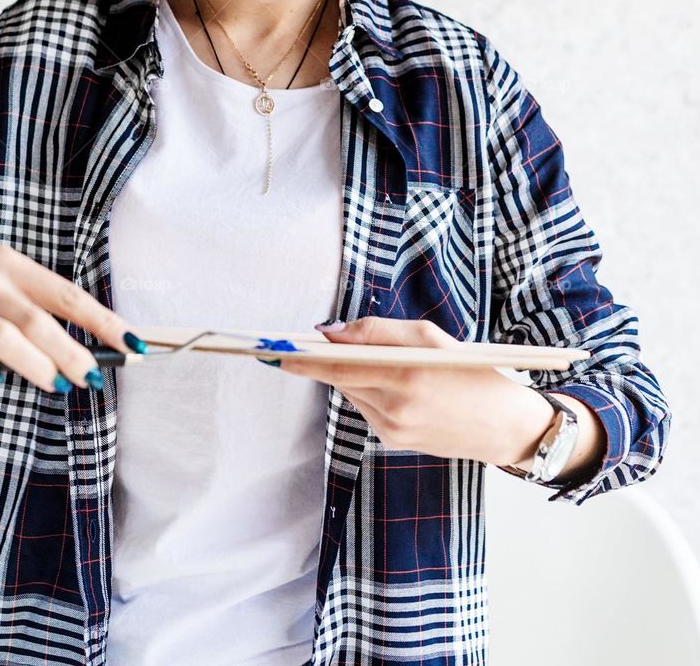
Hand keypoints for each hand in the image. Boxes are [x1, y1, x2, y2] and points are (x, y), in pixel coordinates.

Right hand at [0, 243, 142, 392]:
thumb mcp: (3, 295)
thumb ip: (39, 317)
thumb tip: (91, 354)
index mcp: (12, 265)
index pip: (67, 294)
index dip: (102, 320)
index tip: (132, 343)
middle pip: (36, 318)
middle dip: (71, 350)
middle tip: (91, 376)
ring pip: (3, 335)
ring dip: (35, 363)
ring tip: (57, 384)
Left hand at [278, 315, 540, 465]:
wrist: (502, 426)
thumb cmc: (471, 371)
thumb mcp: (430, 337)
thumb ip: (377, 332)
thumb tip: (330, 332)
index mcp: (406, 377)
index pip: (338, 368)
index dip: (303, 359)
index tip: (274, 349)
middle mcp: (394, 409)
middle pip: (340, 379)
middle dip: (322, 360)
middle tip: (300, 343)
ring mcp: (391, 431)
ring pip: (352, 392)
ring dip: (352, 373)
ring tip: (381, 361)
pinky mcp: (392, 443)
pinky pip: (366, 407)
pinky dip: (369, 390)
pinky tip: (395, 385)